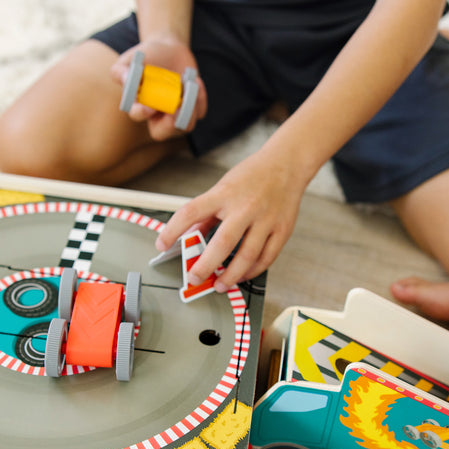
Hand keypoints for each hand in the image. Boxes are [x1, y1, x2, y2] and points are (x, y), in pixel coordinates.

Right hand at [111, 38, 206, 139]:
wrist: (169, 48)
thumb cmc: (147, 56)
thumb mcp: (130, 59)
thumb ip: (120, 70)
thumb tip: (124, 79)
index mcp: (139, 103)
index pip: (137, 115)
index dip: (141, 113)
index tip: (148, 106)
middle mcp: (157, 114)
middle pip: (160, 133)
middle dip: (168, 127)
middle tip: (174, 112)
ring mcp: (176, 112)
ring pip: (185, 126)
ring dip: (189, 110)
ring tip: (190, 88)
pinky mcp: (192, 107)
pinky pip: (199, 112)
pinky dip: (200, 99)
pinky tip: (196, 82)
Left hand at [156, 149, 303, 290]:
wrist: (286, 164)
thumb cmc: (253, 175)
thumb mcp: (223, 186)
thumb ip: (207, 213)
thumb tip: (192, 236)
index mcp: (224, 194)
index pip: (191, 213)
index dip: (172, 231)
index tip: (161, 244)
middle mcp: (245, 207)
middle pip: (222, 243)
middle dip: (205, 265)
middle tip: (195, 278)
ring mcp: (266, 220)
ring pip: (247, 256)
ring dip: (231, 275)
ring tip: (220, 284)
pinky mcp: (282, 230)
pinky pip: (266, 258)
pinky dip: (252, 271)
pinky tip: (242, 275)